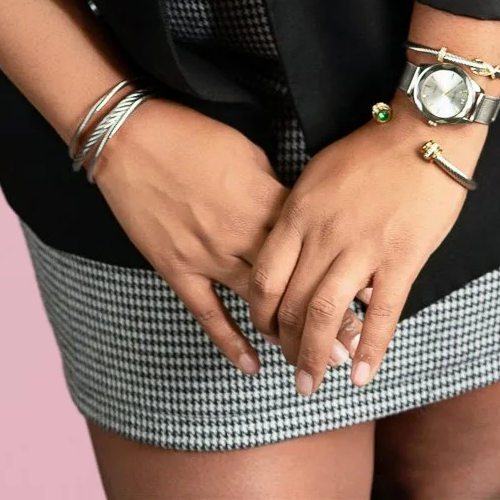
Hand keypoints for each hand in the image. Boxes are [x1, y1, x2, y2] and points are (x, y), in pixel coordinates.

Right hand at [90, 97, 366, 376]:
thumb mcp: (247, 151)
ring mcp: (208, 253)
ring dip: (289, 331)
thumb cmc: (191, 133)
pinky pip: (208, 312)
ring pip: (258, 301)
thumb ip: (275, 189)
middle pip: (292, 279)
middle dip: (325, 311)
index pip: (313, 244)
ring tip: (320, 359)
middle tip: (353, 341)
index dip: (340, 269)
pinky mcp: (177, 268)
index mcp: (264, 198)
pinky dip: (231, 341)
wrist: (130, 136)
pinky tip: (253, 366)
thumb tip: (298, 216)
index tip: (369, 293)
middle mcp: (241, 232)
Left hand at [247, 95, 483, 395]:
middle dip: (286, 346)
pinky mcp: (401, 258)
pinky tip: (361, 376)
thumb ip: (303, 218)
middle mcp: (324, 234)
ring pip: (326, 315)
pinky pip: (381, 314)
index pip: (266, 276)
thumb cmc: (370, 152)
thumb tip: (293, 258)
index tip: (266, 333)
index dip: (260, 314)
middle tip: (292, 371)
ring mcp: (362, 247)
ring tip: (312, 384)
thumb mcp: (319, 175)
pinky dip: (370, 351)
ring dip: (315, 356)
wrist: (423, 133)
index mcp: (300, 212)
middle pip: (290, 303)